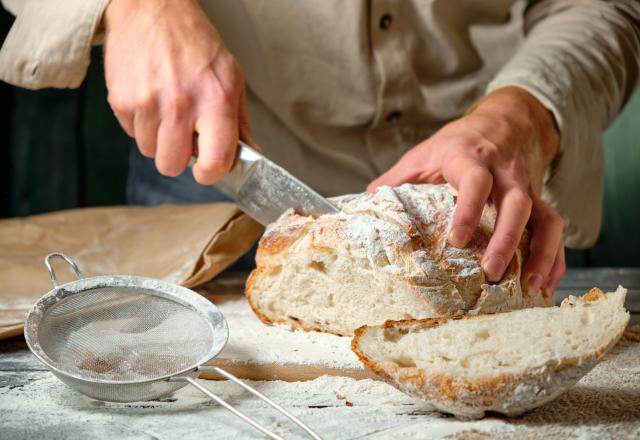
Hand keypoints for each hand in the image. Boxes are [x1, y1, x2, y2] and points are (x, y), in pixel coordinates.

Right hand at [103, 0, 250, 183]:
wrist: (152, 9)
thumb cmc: (197, 44)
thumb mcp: (232, 78)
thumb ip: (240, 123)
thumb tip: (250, 156)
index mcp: (216, 101)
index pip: (214, 162)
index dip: (211, 173)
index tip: (208, 168)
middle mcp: (181, 104)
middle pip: (172, 166)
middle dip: (178, 156)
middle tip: (184, 133)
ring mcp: (147, 103)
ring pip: (150, 152)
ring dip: (159, 139)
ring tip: (167, 109)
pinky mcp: (120, 100)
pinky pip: (131, 134)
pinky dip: (141, 123)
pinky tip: (150, 98)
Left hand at [368, 87, 563, 296]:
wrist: (507, 120)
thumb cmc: (458, 142)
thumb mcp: (424, 153)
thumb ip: (396, 180)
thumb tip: (364, 206)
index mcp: (470, 158)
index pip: (474, 180)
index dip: (467, 209)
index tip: (456, 240)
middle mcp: (504, 172)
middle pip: (516, 203)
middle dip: (506, 239)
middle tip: (492, 272)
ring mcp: (527, 186)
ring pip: (545, 218)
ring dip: (541, 253)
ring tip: (530, 287)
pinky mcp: (540, 199)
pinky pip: (555, 228)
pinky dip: (555, 257)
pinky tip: (546, 283)